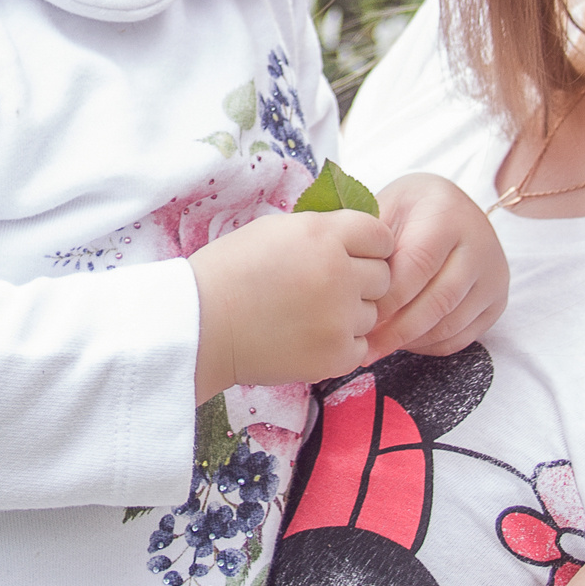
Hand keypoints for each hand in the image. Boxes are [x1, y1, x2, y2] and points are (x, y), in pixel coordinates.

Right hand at [190, 207, 391, 400]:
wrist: (201, 326)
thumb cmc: (229, 273)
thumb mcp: (275, 230)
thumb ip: (322, 230)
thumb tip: (356, 237)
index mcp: (323, 235)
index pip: (380, 235)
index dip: (367, 245)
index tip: (351, 255)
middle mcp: (339, 273)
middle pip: (383, 275)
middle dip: (361, 280)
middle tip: (325, 288)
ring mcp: (340, 318)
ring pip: (372, 313)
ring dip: (350, 313)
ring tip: (308, 314)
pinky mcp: (336, 355)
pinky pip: (360, 345)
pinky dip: (340, 344)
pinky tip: (308, 337)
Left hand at [364, 173, 507, 359]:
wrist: (448, 207)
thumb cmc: (406, 211)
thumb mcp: (385, 209)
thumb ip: (369, 242)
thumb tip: (347, 286)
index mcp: (447, 213)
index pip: (417, 265)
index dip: (387, 297)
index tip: (356, 316)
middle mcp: (480, 243)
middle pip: (438, 300)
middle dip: (396, 329)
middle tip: (363, 347)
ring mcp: (494, 274)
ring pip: (450, 323)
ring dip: (410, 342)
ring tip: (375, 348)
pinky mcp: (497, 300)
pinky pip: (461, 337)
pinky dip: (428, 346)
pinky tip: (401, 343)